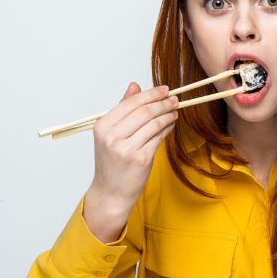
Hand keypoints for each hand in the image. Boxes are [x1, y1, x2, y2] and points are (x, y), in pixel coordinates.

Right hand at [83, 83, 177, 242]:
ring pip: (154, 124)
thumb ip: (123, 109)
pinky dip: (167, 129)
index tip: (164, 89)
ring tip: (174, 111)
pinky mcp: (140, 159)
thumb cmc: (112, 162)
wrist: (111, 192)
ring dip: (168, 115)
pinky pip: (158, 138)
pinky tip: (171, 125)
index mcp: (102, 126)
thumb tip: (134, 85)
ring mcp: (126, 148)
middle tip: (174, 99)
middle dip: (163, 103)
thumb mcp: (111, 133)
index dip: (150, 94)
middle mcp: (112, 136)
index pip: (130, 103)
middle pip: (144, 111)